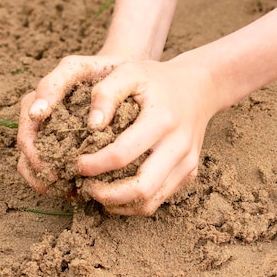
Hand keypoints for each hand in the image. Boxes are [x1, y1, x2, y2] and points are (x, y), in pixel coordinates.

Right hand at [17, 54, 125, 193]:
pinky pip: (52, 171)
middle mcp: (38, 121)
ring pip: (34, 168)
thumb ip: (53, 84)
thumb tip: (35, 115)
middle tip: (62, 186)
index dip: (35, 157)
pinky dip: (60, 183)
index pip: (25, 136)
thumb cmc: (99, 70)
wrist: (124, 75)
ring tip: (69, 192)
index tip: (53, 172)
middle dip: (41, 175)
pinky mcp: (65, 146)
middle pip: (27, 157)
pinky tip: (77, 189)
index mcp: (36, 104)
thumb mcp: (76, 68)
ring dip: (47, 183)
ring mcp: (50, 134)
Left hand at [79, 58, 214, 215]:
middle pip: (140, 189)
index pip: (121, 155)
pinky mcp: (189, 173)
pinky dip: (133, 202)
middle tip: (85, 186)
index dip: (94, 164)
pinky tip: (114, 191)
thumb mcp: (129, 72)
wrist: (200, 87)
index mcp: (161, 121)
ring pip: (150, 202)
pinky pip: (159, 199)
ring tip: (96, 192)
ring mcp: (187, 163)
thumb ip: (106, 93)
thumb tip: (92, 126)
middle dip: (106, 195)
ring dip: (118, 204)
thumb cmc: (156, 79)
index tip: (76, 163)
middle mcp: (178, 147)